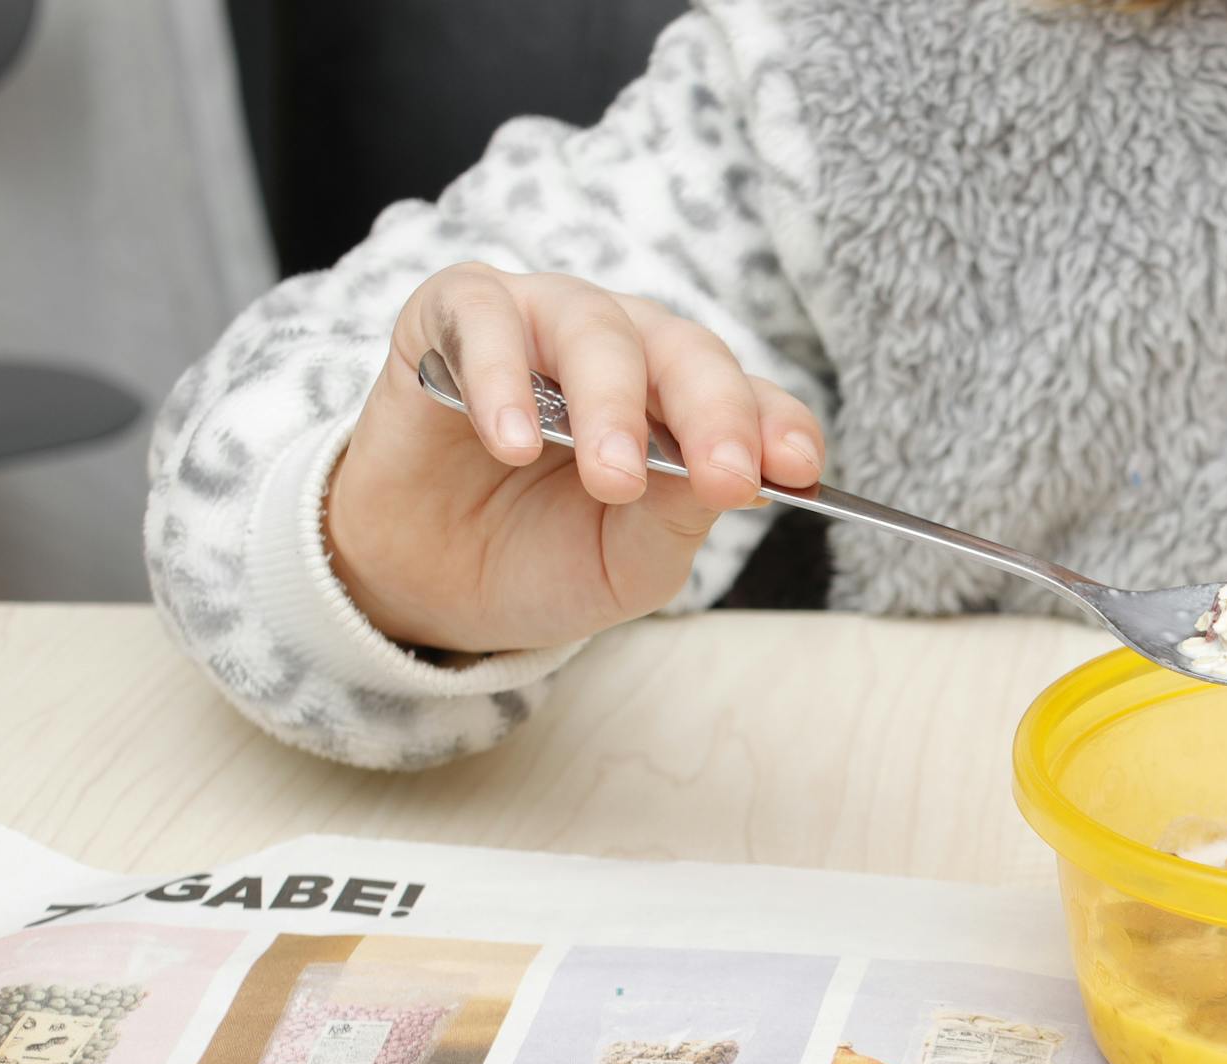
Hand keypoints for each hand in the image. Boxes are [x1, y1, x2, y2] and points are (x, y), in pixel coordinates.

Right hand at [324, 263, 825, 656]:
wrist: (427, 583)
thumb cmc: (541, 560)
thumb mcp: (627, 562)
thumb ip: (679, 515)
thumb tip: (737, 475)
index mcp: (683, 406)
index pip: (750, 398)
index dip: (776, 426)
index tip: (799, 470)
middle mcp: (625, 350)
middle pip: (685, 351)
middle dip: (713, 413)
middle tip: (722, 478)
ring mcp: (540, 325)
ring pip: (594, 327)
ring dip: (611, 404)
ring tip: (613, 478)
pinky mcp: (451, 318)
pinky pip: (482, 317)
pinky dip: (501, 376)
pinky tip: (514, 442)